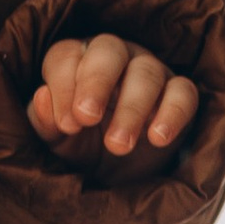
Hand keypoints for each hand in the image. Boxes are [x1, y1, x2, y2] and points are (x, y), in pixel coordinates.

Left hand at [29, 32, 199, 171]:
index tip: (66, 123)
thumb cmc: (81, 144)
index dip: (63, 85)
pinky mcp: (180, 93)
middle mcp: (114, 58)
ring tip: (118, 145)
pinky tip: (158, 138)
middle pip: (108, 50)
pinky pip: (183, 92)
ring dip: (132, 108)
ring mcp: (150, 72)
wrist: (117, 174)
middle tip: (87, 117)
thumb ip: (44, 121)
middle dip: (96, 81)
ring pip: (146, 72)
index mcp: (77, 61)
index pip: (67, 56)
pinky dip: (173, 112)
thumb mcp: (57, 140)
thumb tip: (41, 97)